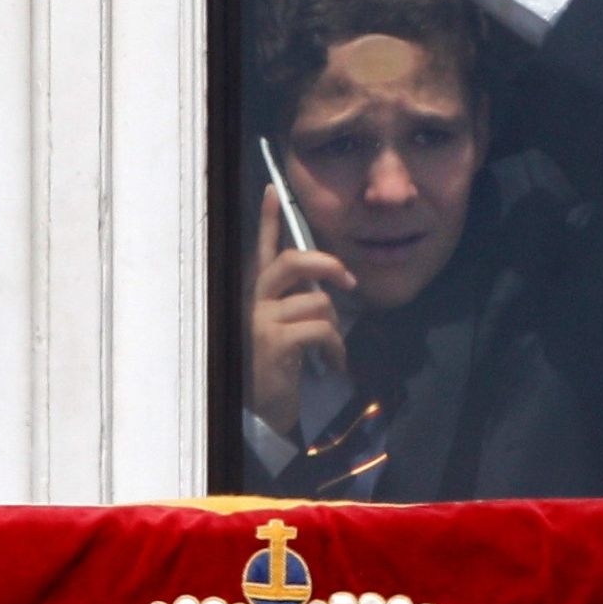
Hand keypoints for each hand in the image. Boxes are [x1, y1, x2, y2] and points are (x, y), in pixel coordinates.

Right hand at [249, 185, 355, 436]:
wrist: (264, 413)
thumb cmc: (278, 369)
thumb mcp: (285, 329)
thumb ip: (296, 302)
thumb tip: (328, 285)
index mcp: (256, 294)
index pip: (263, 250)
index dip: (270, 219)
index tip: (274, 190)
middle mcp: (252, 301)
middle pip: (293, 261)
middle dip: (327, 264)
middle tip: (349, 281)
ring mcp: (260, 320)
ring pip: (317, 301)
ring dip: (335, 327)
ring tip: (331, 350)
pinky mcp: (274, 342)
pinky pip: (321, 328)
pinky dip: (335, 348)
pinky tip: (332, 364)